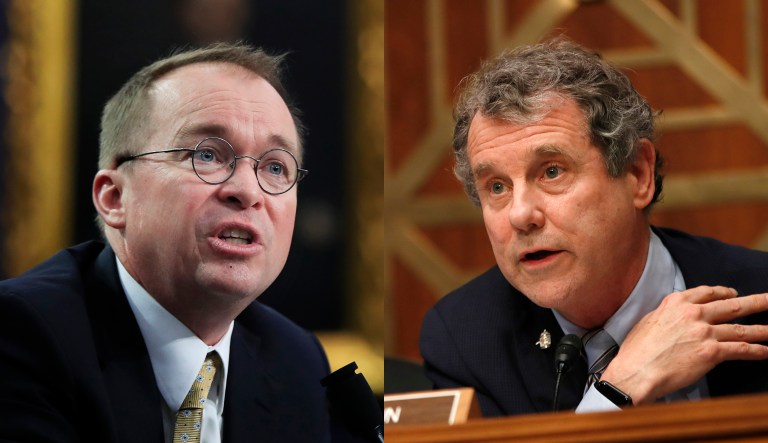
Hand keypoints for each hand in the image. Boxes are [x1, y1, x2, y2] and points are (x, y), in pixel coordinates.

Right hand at [600, 286, 767, 404]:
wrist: (636, 371)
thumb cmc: (636, 351)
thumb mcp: (648, 321)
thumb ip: (666, 315)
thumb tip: (674, 318)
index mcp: (676, 303)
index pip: (707, 292)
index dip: (724, 292)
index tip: (733, 293)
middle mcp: (693, 314)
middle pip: (732, 305)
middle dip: (755, 302)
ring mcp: (705, 332)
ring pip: (741, 329)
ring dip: (762, 329)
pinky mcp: (712, 352)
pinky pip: (741, 349)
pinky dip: (757, 351)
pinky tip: (765, 351)